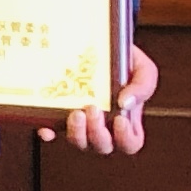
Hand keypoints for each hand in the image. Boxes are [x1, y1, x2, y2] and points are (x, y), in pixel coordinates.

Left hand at [41, 43, 157, 152]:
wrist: (100, 44)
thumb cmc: (124, 60)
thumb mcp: (143, 68)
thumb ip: (143, 86)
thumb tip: (125, 103)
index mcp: (126, 119)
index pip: (130, 143)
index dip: (125, 138)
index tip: (120, 119)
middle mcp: (104, 125)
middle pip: (102, 146)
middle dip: (98, 133)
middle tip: (93, 109)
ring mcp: (81, 121)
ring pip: (79, 142)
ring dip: (77, 132)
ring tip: (76, 112)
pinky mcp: (60, 113)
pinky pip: (52, 130)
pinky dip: (49, 132)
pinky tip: (47, 128)